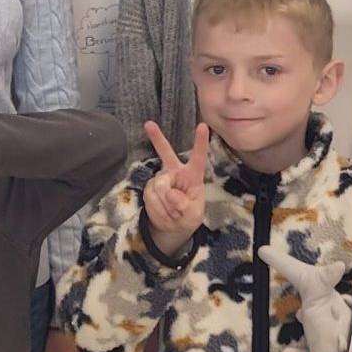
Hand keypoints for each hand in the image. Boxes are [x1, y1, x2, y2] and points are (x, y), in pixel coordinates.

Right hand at [141, 121, 208, 258]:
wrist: (173, 227)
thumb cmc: (188, 216)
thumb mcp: (193, 215)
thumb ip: (184, 205)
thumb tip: (170, 194)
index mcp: (193, 174)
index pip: (198, 157)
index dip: (200, 142)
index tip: (203, 126)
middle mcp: (175, 172)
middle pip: (165, 152)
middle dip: (157, 138)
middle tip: (148, 124)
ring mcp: (161, 179)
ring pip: (159, 188)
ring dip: (166, 206)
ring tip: (173, 215)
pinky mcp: (149, 188)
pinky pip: (150, 197)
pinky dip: (158, 210)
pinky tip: (164, 214)